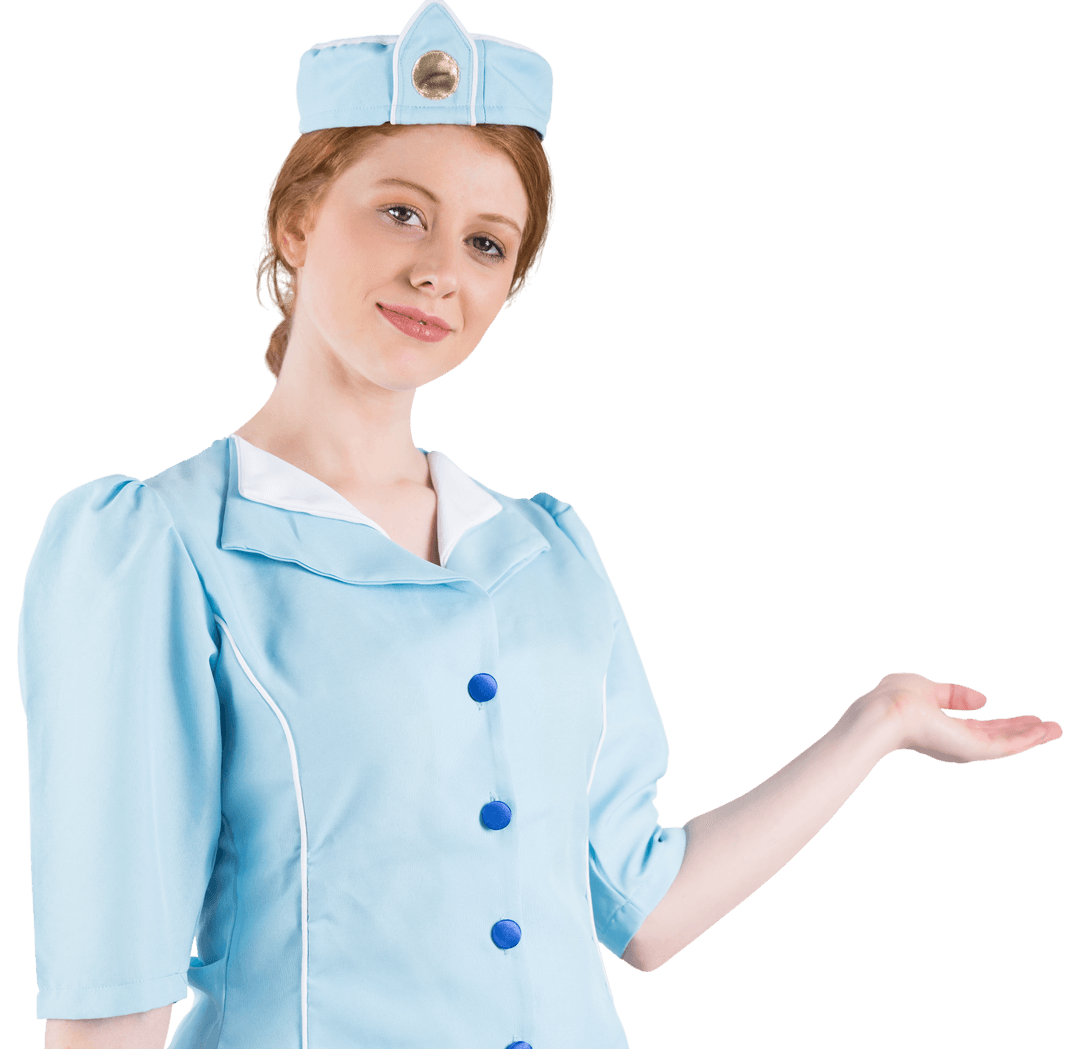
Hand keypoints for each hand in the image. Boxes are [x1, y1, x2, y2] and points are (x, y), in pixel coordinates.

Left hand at [864, 671, 1062, 763]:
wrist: (886, 712)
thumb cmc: (897, 698)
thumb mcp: (927, 688)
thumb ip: (953, 694)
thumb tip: (983, 700)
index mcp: (943, 726)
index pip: (981, 727)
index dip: (1005, 722)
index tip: (1028, 717)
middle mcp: (956, 741)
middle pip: (999, 737)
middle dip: (1025, 732)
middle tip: (1051, 727)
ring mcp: (965, 747)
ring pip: (1007, 743)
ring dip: (1033, 736)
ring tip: (1056, 729)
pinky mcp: (972, 750)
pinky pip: (1006, 746)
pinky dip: (1027, 739)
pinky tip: (1044, 731)